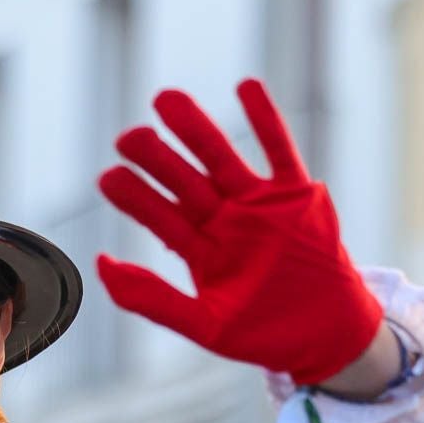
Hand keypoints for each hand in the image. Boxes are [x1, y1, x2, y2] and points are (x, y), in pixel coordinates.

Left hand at [96, 80, 383, 385]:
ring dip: (196, 130)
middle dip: (157, 158)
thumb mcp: (202, 324)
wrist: (323, 335)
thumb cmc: (262, 332)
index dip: (135, 197)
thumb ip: (151, 299)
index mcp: (202, 250)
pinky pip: (280, 152)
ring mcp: (261, 205)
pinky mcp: (298, 197)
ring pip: (223, 158)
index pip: (161, 217)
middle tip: (127, 136)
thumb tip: (100, 264)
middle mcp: (226, 221)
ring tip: (165, 100)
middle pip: (185, 182)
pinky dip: (266, 120)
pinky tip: (246, 87)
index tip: (106, 177)